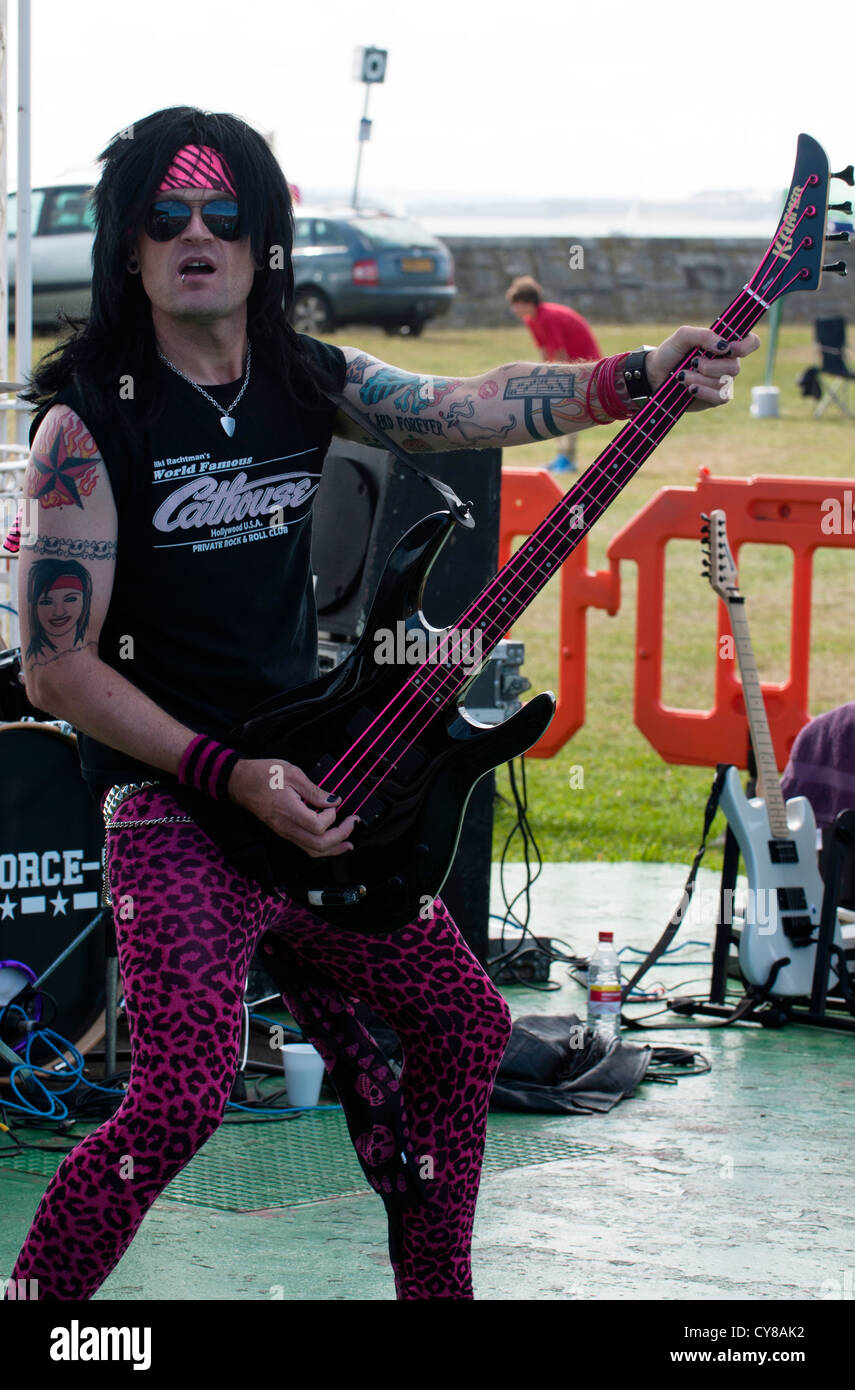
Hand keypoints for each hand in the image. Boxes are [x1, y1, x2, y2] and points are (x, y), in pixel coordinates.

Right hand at [228, 758, 356, 857]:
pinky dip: (321, 847)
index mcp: (289, 811)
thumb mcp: (292, 773)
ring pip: (312, 850)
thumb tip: (333, 801)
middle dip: (341, 836)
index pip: (318, 826)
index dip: (331, 816)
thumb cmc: (263, 774)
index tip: (333, 802)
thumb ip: (314, 790)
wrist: (239, 782)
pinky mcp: (284, 832)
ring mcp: (284, 832)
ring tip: (348, 843)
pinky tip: (331, 842)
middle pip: (319, 844)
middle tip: (353, 823)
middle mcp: (287, 827)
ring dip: (333, 848)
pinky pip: (305, 846)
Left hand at [646, 326, 760, 410]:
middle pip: (735, 366)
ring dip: (701, 378)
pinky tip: (690, 388)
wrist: (655, 375)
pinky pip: (720, 397)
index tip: (727, 348)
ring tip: (683, 375)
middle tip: (693, 362)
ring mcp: (722, 382)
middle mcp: (728, 363)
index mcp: (725, 344)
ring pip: (724, 383)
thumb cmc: (671, 352)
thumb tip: (724, 346)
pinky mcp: (714, 398)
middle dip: (712, 366)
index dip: (745, 345)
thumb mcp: (683, 336)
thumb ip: (704, 335)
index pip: (751, 342)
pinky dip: (704, 391)